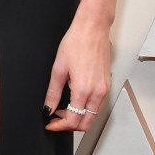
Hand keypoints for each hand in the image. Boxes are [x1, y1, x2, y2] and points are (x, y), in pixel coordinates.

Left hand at [43, 14, 109, 132]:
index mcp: (83, 90)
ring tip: (63, 109)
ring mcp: (104, 89)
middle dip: (70, 126)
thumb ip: (53, 92)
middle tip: (56, 120)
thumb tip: (48, 108)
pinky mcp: (107, 84)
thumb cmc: (76, 42)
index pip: (72, 120)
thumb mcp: (59, 68)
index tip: (50, 123)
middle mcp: (97, 93)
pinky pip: (97, 105)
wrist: (92, 28)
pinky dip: (86, 108)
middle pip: (85, 123)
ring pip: (92, 115)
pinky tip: (75, 99)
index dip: (59, 126)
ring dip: (78, 117)